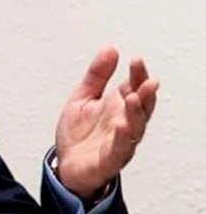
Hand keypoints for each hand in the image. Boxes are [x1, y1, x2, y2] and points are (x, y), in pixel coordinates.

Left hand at [54, 46, 158, 201]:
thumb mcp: (82, 97)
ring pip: (135, 128)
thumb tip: (110, 49)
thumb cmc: (79, 133)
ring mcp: (119, 142)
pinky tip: (122, 126)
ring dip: (136, 113)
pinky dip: (123, 138)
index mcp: (118, 107)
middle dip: (145, 94)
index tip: (136, 60)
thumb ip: (96, 75)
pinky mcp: (110, 160)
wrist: (66, 165)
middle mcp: (124, 123)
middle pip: (141, 107)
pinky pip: (120, 149)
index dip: (137, 75)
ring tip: (132, 97)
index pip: (134, 88)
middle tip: (146, 80)